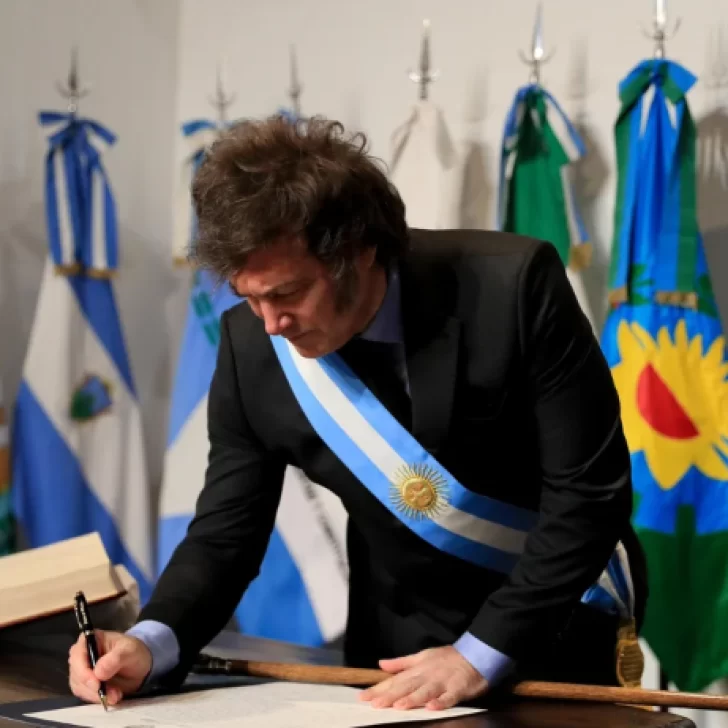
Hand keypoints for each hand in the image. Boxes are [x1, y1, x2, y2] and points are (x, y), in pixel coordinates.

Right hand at [68, 629, 151, 705]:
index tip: (97, 684)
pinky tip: (111, 697)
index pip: (78, 654)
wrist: (138, 667)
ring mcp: (80, 669)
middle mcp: (81, 653)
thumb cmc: (133, 652)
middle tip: (111, 694)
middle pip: (76, 673)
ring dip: (97, 695)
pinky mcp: (83, 683)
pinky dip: (96, 698)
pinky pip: (83, 694)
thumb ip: (116, 658)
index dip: (83, 671)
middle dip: (93, 687)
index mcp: (91, 639)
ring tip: (116, 695)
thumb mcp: (130, 651)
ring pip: (79, 686)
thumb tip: (98, 672)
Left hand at [358, 645, 487, 710]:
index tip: (364, 696)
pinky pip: (448, 697)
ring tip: (399, 706)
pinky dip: (440, 702)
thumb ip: (401, 663)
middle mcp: (427, 675)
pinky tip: (432, 707)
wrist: (474, 654)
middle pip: (406, 686)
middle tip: (375, 703)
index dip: (379, 688)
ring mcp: (442, 682)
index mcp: (417, 669)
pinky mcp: (457, 689)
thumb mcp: (421, 656)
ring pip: (425, 691)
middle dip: (390, 696)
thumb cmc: (447, 658)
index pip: (395, 680)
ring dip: (412, 698)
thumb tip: (382, 664)